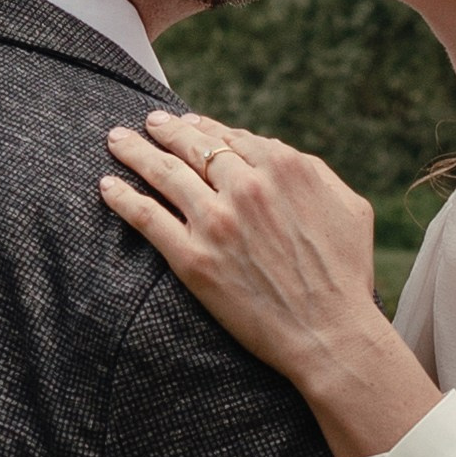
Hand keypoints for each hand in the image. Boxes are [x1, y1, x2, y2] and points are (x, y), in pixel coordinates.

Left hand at [100, 111, 439, 456]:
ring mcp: (217, 221)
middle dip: (167, 130)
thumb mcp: (349, 206)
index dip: (208, 130)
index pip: (234, 138)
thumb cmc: (347, 275)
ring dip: (135, 152)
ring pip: (164, 173)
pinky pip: (147, 217)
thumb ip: (315, 172)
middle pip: (195, 147)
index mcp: (285, 167)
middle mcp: (247, 186)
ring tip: (117, 140)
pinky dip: (123, 198)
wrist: (330, 334)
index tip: (191, 126)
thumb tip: (283, 156)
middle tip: (149, 123)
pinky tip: (106, 185)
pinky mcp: (193, 258)